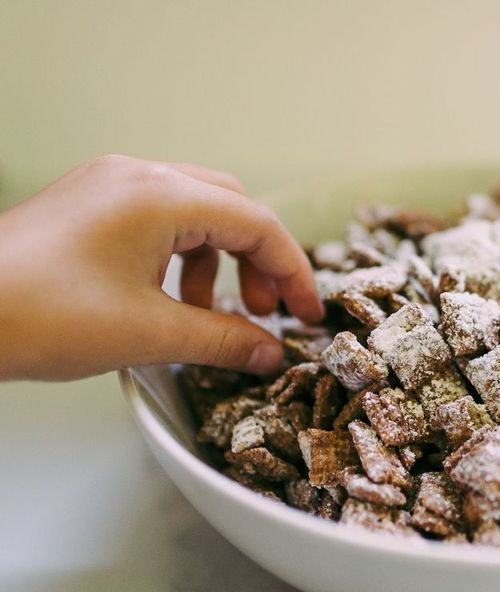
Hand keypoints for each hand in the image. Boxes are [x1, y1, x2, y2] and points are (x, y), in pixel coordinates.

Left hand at [0, 155, 322, 379]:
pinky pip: (158, 218)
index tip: (306, 315)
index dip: (292, 272)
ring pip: (196, 210)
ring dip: (219, 260)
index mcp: (160, 196)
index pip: (257, 225)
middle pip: (232, 207)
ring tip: (212, 312)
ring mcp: (109, 185)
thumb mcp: (148, 334)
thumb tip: (270, 352)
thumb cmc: (39, 315)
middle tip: (264, 311)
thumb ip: (222, 340)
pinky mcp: (89, 204)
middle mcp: (138, 176)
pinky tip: (169, 297)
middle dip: (258, 261)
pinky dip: (182, 255)